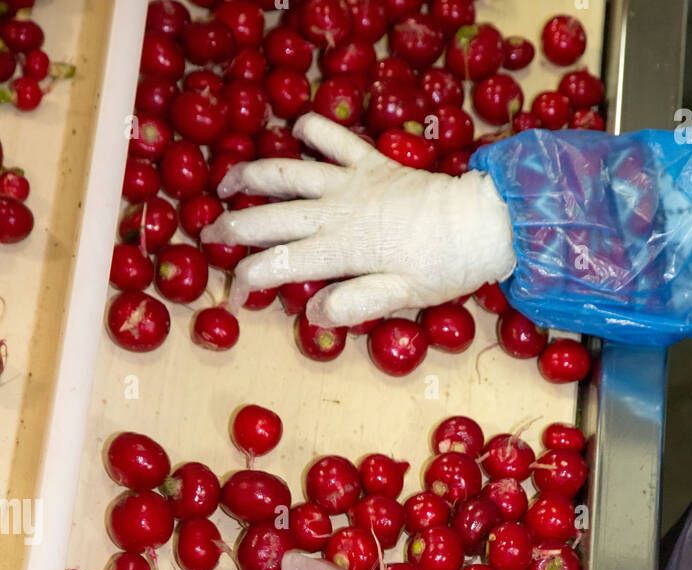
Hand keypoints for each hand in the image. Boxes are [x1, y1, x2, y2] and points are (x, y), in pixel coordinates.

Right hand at [201, 113, 515, 324]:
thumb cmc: (442, 267)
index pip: (282, 265)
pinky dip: (314, 129)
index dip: (252, 279)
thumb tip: (311, 313)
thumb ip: (355, 302)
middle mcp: (339, 211)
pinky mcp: (373, 162)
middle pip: (274, 217)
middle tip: (207, 235)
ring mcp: (353, 181)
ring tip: (226, 179)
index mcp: (343, 249)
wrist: (480, 223)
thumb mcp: (401, 296)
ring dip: (255, 174)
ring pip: (292, 172)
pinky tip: (297, 130)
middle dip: (236, 227)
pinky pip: (336, 138)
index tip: (236, 293)